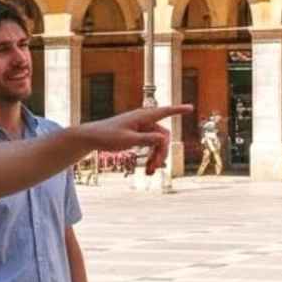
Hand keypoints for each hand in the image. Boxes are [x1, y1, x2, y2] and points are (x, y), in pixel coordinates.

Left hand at [77, 105, 191, 173]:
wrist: (91, 138)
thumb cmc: (107, 136)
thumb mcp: (127, 140)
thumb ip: (146, 139)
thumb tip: (163, 138)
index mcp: (141, 117)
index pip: (164, 111)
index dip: (178, 110)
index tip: (190, 108)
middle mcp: (143, 120)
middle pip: (162, 136)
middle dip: (161, 153)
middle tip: (154, 169)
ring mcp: (140, 128)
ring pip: (157, 143)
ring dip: (155, 157)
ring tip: (148, 173)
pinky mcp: (136, 135)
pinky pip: (149, 145)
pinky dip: (149, 156)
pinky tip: (147, 168)